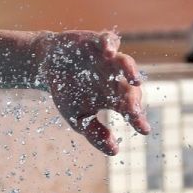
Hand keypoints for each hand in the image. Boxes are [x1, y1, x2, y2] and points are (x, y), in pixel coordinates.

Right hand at [39, 30, 150, 155]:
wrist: (48, 64)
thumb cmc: (66, 91)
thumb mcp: (77, 117)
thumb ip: (94, 133)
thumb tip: (114, 151)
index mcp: (113, 98)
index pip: (129, 110)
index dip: (137, 119)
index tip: (144, 130)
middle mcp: (114, 78)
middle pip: (130, 89)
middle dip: (132, 100)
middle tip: (133, 111)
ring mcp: (107, 60)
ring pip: (125, 63)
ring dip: (129, 70)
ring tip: (133, 79)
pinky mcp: (97, 42)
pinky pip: (108, 40)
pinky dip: (110, 44)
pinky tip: (108, 52)